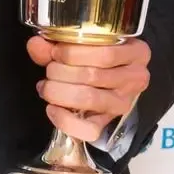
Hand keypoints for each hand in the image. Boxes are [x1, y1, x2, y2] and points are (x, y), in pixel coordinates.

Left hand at [25, 35, 150, 144]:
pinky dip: (65, 120)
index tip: (55, 52)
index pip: (104, 53)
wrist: (110, 79)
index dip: (72, 53)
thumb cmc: (97, 57)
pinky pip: (89, 129)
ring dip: (59, 91)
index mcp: (137, 52)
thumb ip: (58, 44)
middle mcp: (136, 78)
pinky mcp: (110, 122)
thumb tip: (36, 44)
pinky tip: (52, 108)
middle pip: (93, 75)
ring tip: (46, 86)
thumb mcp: (83, 44)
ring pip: (89, 99)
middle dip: (60, 72)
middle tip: (49, 70)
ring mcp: (125, 103)